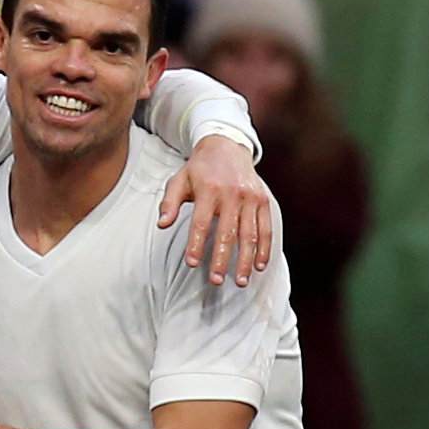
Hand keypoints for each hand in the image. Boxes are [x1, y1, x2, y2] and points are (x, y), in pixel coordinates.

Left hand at [159, 135, 272, 286]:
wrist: (227, 146)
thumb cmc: (199, 169)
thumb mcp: (179, 180)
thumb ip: (170, 203)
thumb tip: (162, 225)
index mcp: (209, 189)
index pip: (201, 222)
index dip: (196, 244)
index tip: (192, 264)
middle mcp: (232, 194)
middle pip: (227, 233)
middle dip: (222, 259)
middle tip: (216, 281)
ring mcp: (251, 198)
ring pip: (250, 235)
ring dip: (246, 260)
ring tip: (240, 281)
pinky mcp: (263, 201)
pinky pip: (266, 229)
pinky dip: (264, 249)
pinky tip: (259, 266)